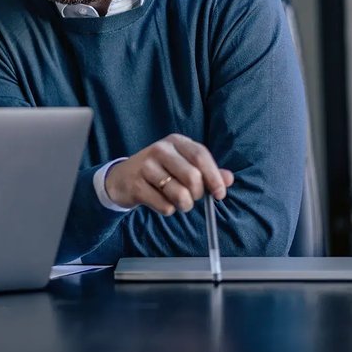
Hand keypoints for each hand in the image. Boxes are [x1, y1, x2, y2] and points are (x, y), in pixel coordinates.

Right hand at [104, 133, 234, 215]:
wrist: (122, 178)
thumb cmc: (161, 172)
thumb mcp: (183, 165)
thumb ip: (208, 171)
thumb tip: (229, 179)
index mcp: (176, 141)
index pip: (201, 156)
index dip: (214, 177)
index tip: (220, 194)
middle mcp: (160, 149)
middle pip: (193, 177)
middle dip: (198, 194)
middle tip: (193, 197)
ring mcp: (146, 166)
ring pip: (180, 194)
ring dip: (184, 205)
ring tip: (178, 201)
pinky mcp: (136, 185)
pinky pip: (164, 206)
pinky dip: (168, 209)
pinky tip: (160, 201)